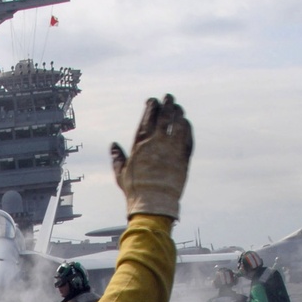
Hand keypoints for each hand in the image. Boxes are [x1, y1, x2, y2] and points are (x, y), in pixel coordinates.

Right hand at [110, 95, 192, 221]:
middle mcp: (157, 143)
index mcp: (141, 144)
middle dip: (167, 104)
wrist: (153, 204)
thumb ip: (118, 157)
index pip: (148, 117)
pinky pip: (187, 137)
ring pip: (178, 124)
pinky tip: (185, 123)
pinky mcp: (183, 158)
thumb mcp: (121, 174)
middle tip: (169, 97)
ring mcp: (172, 149)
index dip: (151, 106)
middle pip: (165, 116)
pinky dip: (187, 128)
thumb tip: (113, 145)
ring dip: (179, 114)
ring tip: (178, 109)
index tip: (153, 101)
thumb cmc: (135, 191)